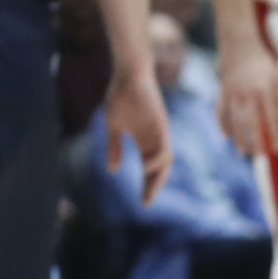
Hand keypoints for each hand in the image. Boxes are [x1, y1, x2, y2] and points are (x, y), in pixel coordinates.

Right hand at [103, 58, 172, 204]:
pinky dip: (157, 161)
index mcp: (145, 140)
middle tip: (145, 203)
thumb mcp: (114, 127)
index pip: (149, 168)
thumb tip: (112, 170)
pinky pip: (164, 148)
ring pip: (165, 162)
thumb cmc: (121, 97)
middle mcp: (155, 139)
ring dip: (157, 178)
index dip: (146, 185)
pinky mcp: (161, 125)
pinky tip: (146, 168)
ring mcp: (159, 133)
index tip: (142, 202)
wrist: (128, 75)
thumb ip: (114, 147)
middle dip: (153, 187)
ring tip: (148, 191)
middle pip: (160, 169)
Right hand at [215, 32, 277, 158]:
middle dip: (255, 141)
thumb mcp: (277, 76)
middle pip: (251, 123)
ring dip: (239, 137)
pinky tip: (226, 135)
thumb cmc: (262, 60)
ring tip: (243, 151)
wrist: (239, 42)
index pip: (270, 119)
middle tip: (259, 156)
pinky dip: (222, 123)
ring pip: (235, 119)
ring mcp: (233, 92)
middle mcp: (248, 93)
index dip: (274, 136)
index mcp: (264, 90)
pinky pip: (221, 110)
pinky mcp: (223, 90)